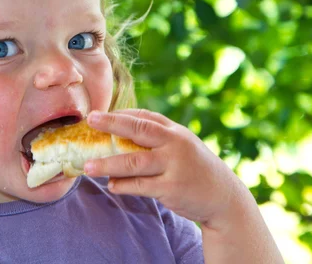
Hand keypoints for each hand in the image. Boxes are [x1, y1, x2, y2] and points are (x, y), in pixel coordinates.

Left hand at [84, 109, 249, 229]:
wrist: (224, 197)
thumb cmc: (194, 168)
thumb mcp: (181, 145)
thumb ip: (156, 137)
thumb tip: (118, 131)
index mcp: (174, 131)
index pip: (144, 116)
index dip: (119, 114)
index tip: (96, 114)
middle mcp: (174, 144)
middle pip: (138, 129)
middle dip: (112, 123)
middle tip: (90, 120)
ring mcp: (173, 165)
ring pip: (134, 161)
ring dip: (108, 164)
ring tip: (88, 167)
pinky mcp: (171, 188)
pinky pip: (140, 185)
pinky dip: (123, 186)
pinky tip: (112, 186)